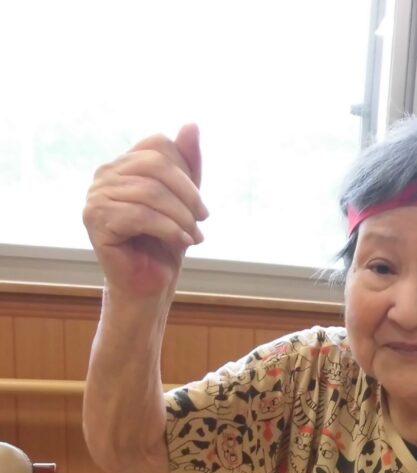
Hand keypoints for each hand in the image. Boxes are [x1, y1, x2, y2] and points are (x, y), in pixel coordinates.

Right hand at [82, 124, 206, 299]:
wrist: (148, 286)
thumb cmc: (165, 245)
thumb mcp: (184, 200)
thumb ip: (188, 164)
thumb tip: (191, 124)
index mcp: (123, 165)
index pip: (158, 145)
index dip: (186, 172)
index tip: (199, 205)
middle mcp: (104, 175)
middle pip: (155, 165)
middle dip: (188, 194)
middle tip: (202, 220)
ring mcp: (95, 196)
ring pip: (150, 192)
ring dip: (182, 217)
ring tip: (194, 238)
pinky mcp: (95, 221)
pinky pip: (140, 215)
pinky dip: (169, 229)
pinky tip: (182, 243)